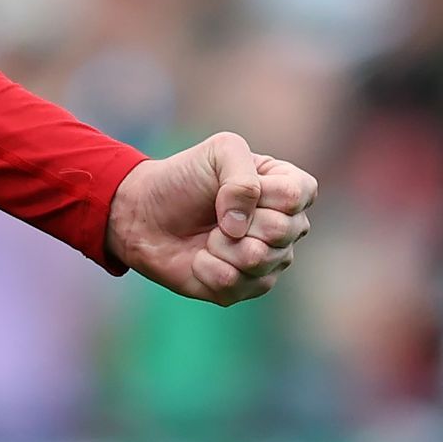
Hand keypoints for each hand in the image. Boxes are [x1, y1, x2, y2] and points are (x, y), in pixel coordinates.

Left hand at [107, 132, 315, 303]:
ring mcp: (268, 262)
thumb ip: (242, 176)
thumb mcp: (219, 152)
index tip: (232, 183)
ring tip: (209, 235)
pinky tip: (200, 258)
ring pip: (257, 260)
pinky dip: (206, 268)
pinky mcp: (244, 289)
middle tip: (217, 214)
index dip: (262, 192)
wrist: (145, 213)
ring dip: (220, 245)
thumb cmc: (186, 178)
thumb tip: (241, 227)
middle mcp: (286, 229)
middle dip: (239, 219)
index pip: (297, 196)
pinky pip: (234, 284)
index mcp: (289, 190)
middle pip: (281, 231)